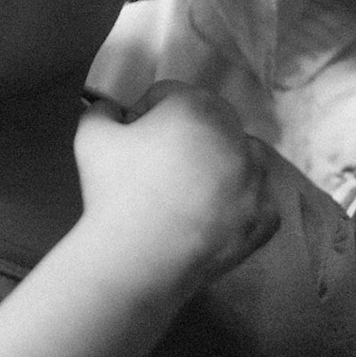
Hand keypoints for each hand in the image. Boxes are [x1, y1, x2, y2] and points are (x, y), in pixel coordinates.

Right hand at [74, 81, 277, 290]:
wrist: (135, 260)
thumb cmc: (113, 192)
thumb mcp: (91, 136)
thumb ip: (102, 110)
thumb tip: (112, 111)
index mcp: (196, 107)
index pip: (169, 96)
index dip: (144, 115)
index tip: (131, 140)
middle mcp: (236, 138)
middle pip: (210, 122)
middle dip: (187, 136)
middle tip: (158, 168)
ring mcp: (256, 180)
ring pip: (242, 158)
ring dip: (221, 165)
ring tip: (188, 192)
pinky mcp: (264, 219)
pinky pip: (256, 202)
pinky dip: (238, 205)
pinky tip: (209, 217)